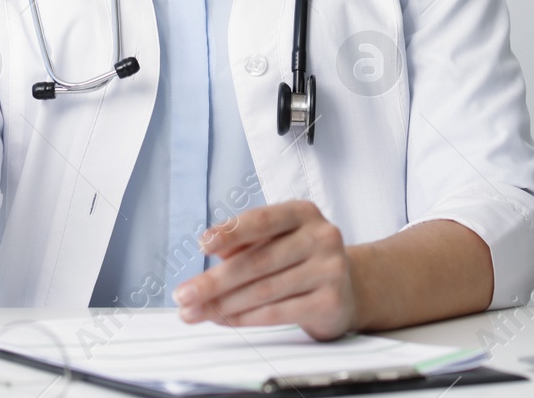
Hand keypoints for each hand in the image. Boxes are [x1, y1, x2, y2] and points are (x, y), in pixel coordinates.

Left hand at [172, 200, 360, 339]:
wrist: (349, 288)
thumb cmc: (300, 259)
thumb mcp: (276, 240)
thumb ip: (245, 241)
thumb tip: (211, 247)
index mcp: (303, 213)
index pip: (262, 220)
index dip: (230, 232)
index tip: (202, 245)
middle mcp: (321, 236)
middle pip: (258, 261)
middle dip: (214, 281)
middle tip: (183, 295)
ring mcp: (329, 269)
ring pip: (264, 290)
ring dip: (223, 304)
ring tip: (194, 312)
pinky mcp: (330, 301)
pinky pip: (278, 312)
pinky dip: (245, 318)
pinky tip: (222, 319)